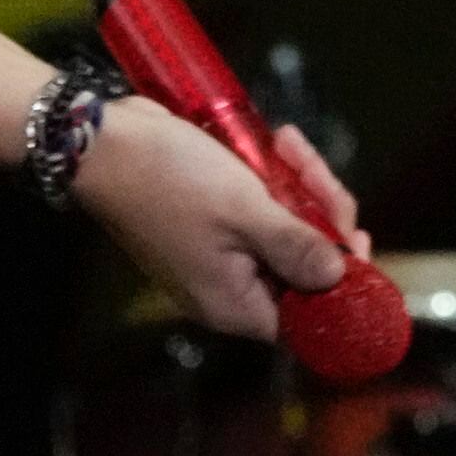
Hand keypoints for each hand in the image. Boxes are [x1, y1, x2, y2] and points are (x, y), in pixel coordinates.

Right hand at [68, 97, 368, 337]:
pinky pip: (261, 210)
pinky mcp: (211, 221)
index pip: (309, 316)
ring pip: (286, 230)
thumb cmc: (170, 179)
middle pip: (303, 268)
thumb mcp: (243, 210)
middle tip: (315, 169)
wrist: (100, 140)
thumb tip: (341, 277)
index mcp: (235, 304)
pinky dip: (275, 179)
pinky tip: (278, 143)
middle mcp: (229, 289)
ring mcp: (219, 254)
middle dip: (320, 215)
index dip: (342, 282)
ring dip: (300, 186)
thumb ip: (296, 247)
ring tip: (290, 143)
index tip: (356, 237)